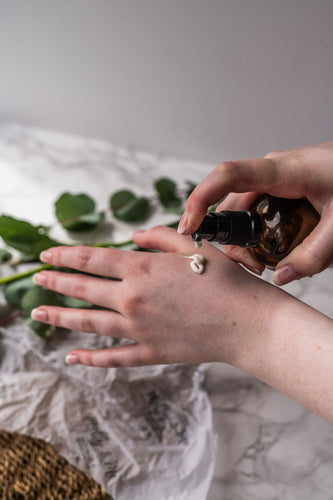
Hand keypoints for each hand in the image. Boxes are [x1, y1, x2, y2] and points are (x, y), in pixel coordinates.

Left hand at [31, 226, 271, 367]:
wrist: (247, 321)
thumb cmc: (226, 279)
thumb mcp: (194, 246)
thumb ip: (159, 237)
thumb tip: (134, 235)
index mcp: (142, 269)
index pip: (91, 259)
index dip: (65, 255)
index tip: (46, 254)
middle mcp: (133, 299)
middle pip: (83, 289)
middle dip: (56, 282)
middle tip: (36, 279)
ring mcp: (139, 329)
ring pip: (89, 323)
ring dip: (60, 317)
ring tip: (38, 313)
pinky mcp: (150, 352)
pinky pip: (113, 357)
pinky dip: (90, 358)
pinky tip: (71, 356)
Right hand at [178, 141, 332, 284]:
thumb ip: (314, 255)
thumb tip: (281, 276)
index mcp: (283, 171)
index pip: (227, 176)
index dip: (200, 199)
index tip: (189, 227)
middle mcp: (272, 172)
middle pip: (231, 204)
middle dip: (232, 238)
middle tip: (251, 268)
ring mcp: (277, 179)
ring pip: (245, 210)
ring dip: (248, 239)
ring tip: (267, 263)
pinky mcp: (284, 187)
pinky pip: (260, 209)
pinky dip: (260, 232)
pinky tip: (277, 248)